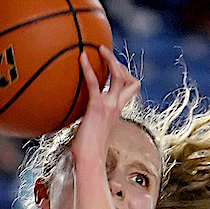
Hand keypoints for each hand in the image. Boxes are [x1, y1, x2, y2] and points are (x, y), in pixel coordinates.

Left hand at [71, 44, 140, 162]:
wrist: (89, 159)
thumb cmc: (87, 149)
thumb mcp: (92, 127)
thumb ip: (91, 116)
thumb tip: (79, 113)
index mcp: (117, 111)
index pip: (131, 88)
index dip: (125, 74)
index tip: (112, 65)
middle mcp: (116, 107)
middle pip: (130, 80)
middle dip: (120, 64)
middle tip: (105, 53)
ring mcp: (109, 107)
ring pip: (120, 77)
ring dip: (111, 60)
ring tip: (100, 49)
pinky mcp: (97, 108)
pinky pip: (95, 83)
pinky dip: (88, 69)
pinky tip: (81, 58)